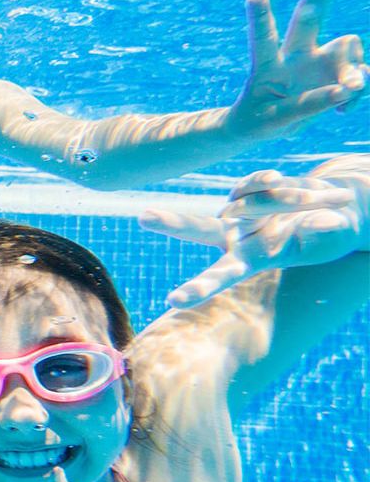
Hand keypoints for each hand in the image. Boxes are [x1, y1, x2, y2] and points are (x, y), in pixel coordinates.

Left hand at [141, 160, 366, 307]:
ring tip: (312, 200)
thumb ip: (324, 234)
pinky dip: (276, 182)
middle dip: (173, 222)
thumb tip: (319, 223)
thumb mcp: (333, 237)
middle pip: (199, 229)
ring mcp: (238, 210)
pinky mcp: (244, 189)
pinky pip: (257, 180)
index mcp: (252, 259)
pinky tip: (286, 185)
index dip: (199, 288)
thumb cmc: (334, 232)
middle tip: (144, 216)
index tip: (172, 301)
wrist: (337, 208)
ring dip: (282, 199)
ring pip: (246, 199)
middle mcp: (236, 236)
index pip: (222, 275)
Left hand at [228, 0, 367, 138]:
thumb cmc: (261, 120)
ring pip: (347, 46)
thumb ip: (310, 105)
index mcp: (268, 65)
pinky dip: (359, 92)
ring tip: (350, 93)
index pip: (264, 39)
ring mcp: (319, 61)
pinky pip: (360, 76)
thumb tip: (349, 88)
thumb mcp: (276, 120)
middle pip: (308, 19)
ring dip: (354, 70)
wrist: (266, 126)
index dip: (261, 17)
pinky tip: (345, 107)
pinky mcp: (337, 72)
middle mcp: (295, 55)